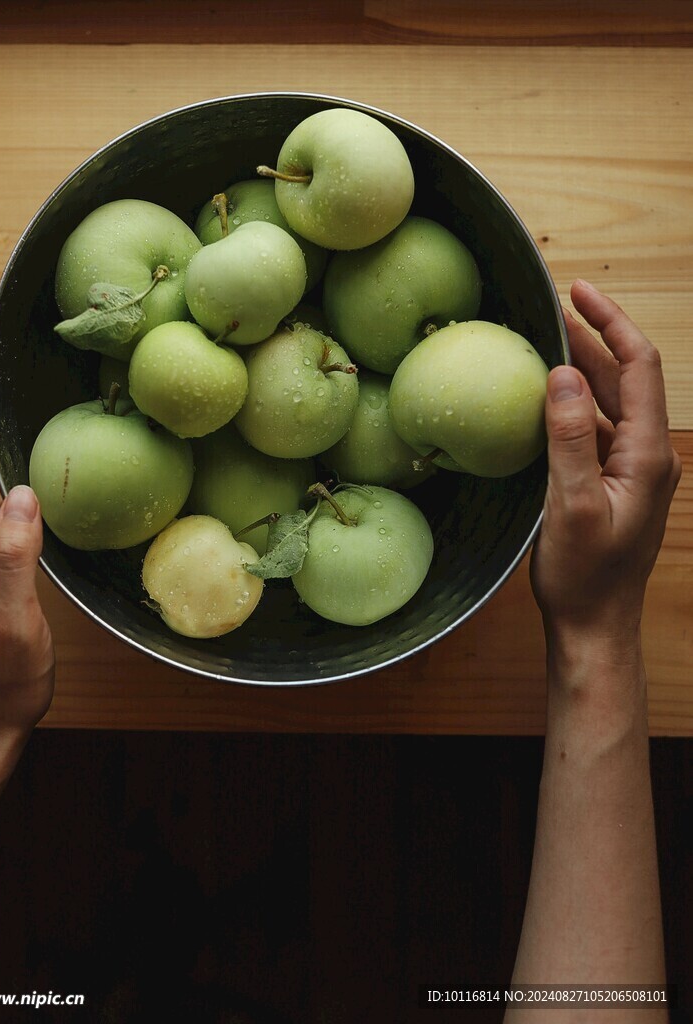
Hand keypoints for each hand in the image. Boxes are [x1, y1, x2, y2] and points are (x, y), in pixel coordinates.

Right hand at [530, 280, 681, 646]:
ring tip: (548, 340)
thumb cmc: (585, 576)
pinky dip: (575, 403)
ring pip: (612, 401)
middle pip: (628, 378)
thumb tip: (563, 375)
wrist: (595, 625)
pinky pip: (598, 428)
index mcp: (648, 454)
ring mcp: (632, 469)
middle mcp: (648, 455)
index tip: (578, 291)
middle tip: (555, 306)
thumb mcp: (573, 505)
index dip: (612, 323)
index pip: (641, 367)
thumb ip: (571, 438)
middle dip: (594, 337)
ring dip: (585, 368)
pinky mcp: (614, 482)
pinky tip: (546, 399)